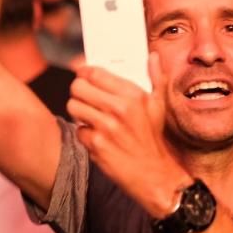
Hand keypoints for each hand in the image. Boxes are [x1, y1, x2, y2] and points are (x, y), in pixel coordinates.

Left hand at [66, 53, 190, 217]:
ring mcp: (105, 128)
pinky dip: (84, 132)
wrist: (155, 176)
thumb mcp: (159, 105)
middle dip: (79, 91)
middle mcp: (119, 109)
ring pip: (73, 106)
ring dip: (79, 111)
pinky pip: (77, 129)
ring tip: (90, 115)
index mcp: (133, 95)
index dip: (85, 72)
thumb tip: (153, 56)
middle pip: (77, 87)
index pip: (94, 73)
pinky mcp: (96, 145)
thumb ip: (155, 77)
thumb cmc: (155, 138)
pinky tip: (97, 135)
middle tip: (86, 97)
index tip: (83, 74)